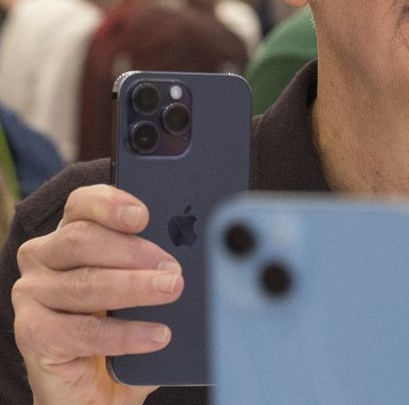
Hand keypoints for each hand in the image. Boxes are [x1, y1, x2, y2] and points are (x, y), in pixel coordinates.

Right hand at [11, 185, 183, 404]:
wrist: (98, 388)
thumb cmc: (125, 326)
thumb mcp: (145, 289)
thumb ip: (158, 265)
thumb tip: (195, 252)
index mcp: (71, 236)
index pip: (82, 205)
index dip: (110, 204)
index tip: (143, 215)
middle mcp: (44, 259)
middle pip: (82, 240)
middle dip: (134, 252)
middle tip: (174, 268)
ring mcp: (32, 295)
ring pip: (84, 283)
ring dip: (134, 287)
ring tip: (172, 291)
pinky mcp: (32, 333)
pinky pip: (81, 331)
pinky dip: (125, 334)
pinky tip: (157, 336)